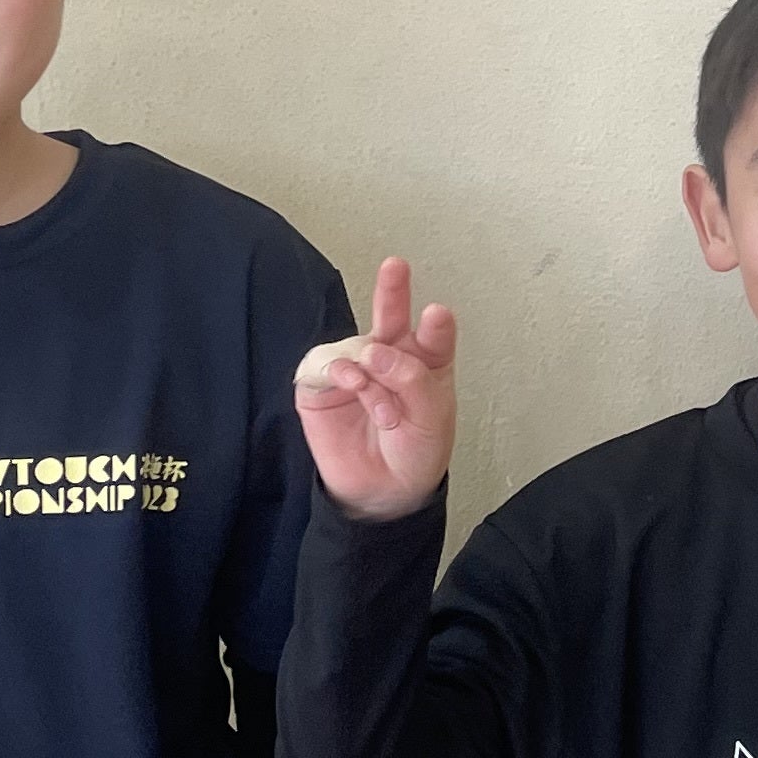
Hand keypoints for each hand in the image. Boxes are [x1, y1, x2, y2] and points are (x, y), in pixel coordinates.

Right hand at [294, 256, 458, 520]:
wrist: (384, 491)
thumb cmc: (416, 451)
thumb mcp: (431, 419)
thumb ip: (412, 380)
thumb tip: (375, 350)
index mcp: (426, 363)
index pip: (433, 336)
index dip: (435, 325)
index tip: (437, 314)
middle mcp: (390, 358)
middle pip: (390, 318)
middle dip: (392, 291)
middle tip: (396, 266)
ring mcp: (354, 369)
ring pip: (360, 348)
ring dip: (373, 375)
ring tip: (385, 409)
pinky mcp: (321, 386)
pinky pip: (325, 364)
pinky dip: (343, 374)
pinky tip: (354, 386)